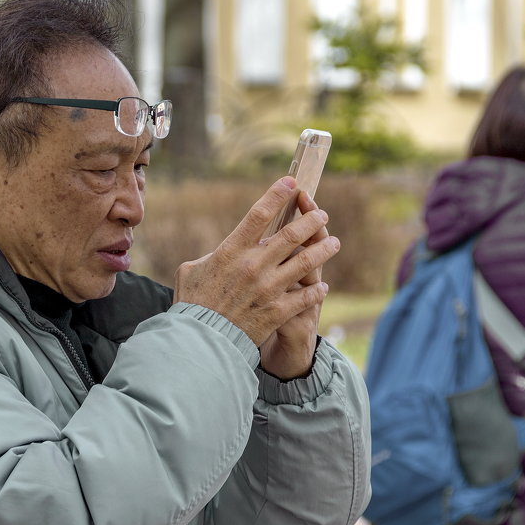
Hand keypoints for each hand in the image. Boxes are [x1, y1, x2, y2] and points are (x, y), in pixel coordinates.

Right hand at [173, 178, 339, 347]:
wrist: (200, 341)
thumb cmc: (192, 304)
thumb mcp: (190, 271)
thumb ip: (211, 257)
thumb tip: (222, 252)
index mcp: (231, 251)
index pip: (260, 214)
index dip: (277, 195)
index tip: (291, 183)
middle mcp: (254, 266)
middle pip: (292, 235)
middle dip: (311, 220)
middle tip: (322, 215)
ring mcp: (268, 289)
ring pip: (306, 262)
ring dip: (323, 249)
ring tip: (334, 243)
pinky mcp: (277, 312)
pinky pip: (306, 296)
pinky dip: (317, 289)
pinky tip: (323, 286)